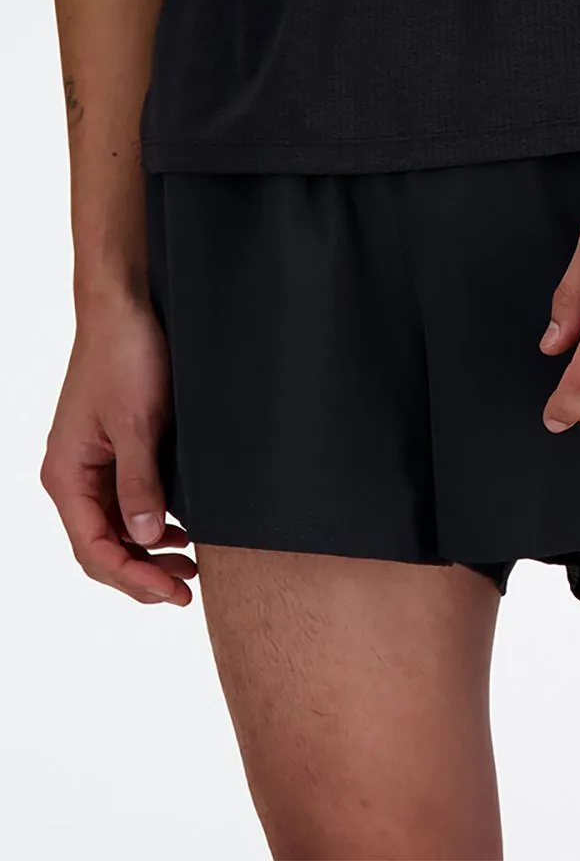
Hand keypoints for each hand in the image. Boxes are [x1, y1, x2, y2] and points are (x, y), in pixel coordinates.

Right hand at [41, 292, 195, 604]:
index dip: (134, 578)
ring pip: (116, 527)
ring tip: (189, 566)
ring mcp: (95, 465)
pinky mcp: (116, 451)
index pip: (94, 548)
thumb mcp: (138, 425)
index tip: (176, 593)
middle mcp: (75, 475)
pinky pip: (127, 502)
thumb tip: (147, 537)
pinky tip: (180, 530)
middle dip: (141, 573)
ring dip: (148, 551)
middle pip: (102, 545)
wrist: (128, 310)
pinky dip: (152, 523)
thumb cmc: (126, 358)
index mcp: (67, 474)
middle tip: (187, 588)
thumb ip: (140, 484)